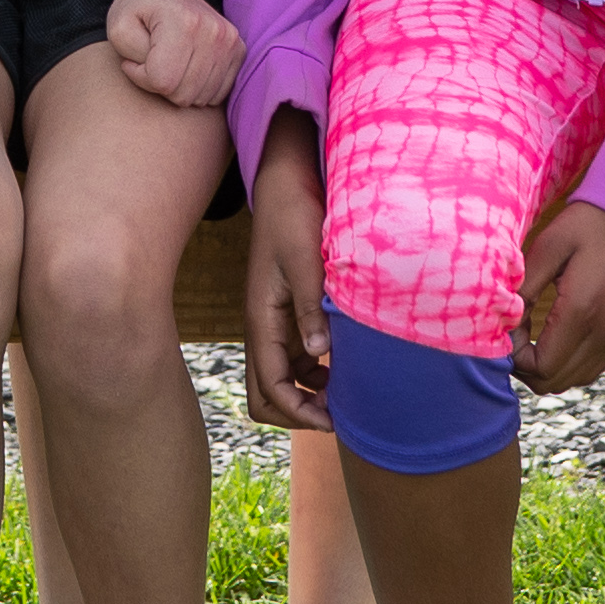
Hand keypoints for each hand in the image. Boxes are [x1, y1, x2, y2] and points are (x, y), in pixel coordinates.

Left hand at [106, 0, 240, 110]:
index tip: (135, 60)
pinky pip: (218, 95)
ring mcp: (230, 41)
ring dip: (180, 88)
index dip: (141, 77)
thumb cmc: (137, 10)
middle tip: (151, 61)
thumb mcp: (118, 29)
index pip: (162, 81)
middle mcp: (213, 31)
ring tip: (168, 63)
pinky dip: (198, 88)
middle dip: (160, 85)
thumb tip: (160, 82)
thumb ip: (132, 59)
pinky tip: (186, 68)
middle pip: (184, 94)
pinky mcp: (238, 51)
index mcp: (183, 22)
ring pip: (202, 98)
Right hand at [239, 118, 332, 431]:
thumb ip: (311, 306)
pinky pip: (293, 361)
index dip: (298, 412)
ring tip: (343, 395)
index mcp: (261, 318)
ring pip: (278, 381)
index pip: (270, 386)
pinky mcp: (287, 315)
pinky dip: (311, 376)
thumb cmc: (295, 217)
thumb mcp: (306, 260)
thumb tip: (319, 354)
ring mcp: (273, 324)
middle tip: (336, 415)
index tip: (334, 419)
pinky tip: (339, 367)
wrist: (287, 184)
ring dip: (304, 397)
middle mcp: (262, 328)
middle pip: (263, 395)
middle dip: (295, 414)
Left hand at [515, 199, 604, 393]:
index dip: (514, 357)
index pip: (540, 367)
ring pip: (572, 381)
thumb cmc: (590, 224)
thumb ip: (524, 287)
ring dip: (545, 368)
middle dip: (524, 366)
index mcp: (581, 312)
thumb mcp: (549, 247)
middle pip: (553, 383)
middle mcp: (602, 334)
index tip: (507, 326)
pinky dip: (566, 363)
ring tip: (530, 334)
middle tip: (513, 333)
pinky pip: (589, 369)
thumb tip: (503, 320)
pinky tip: (553, 334)